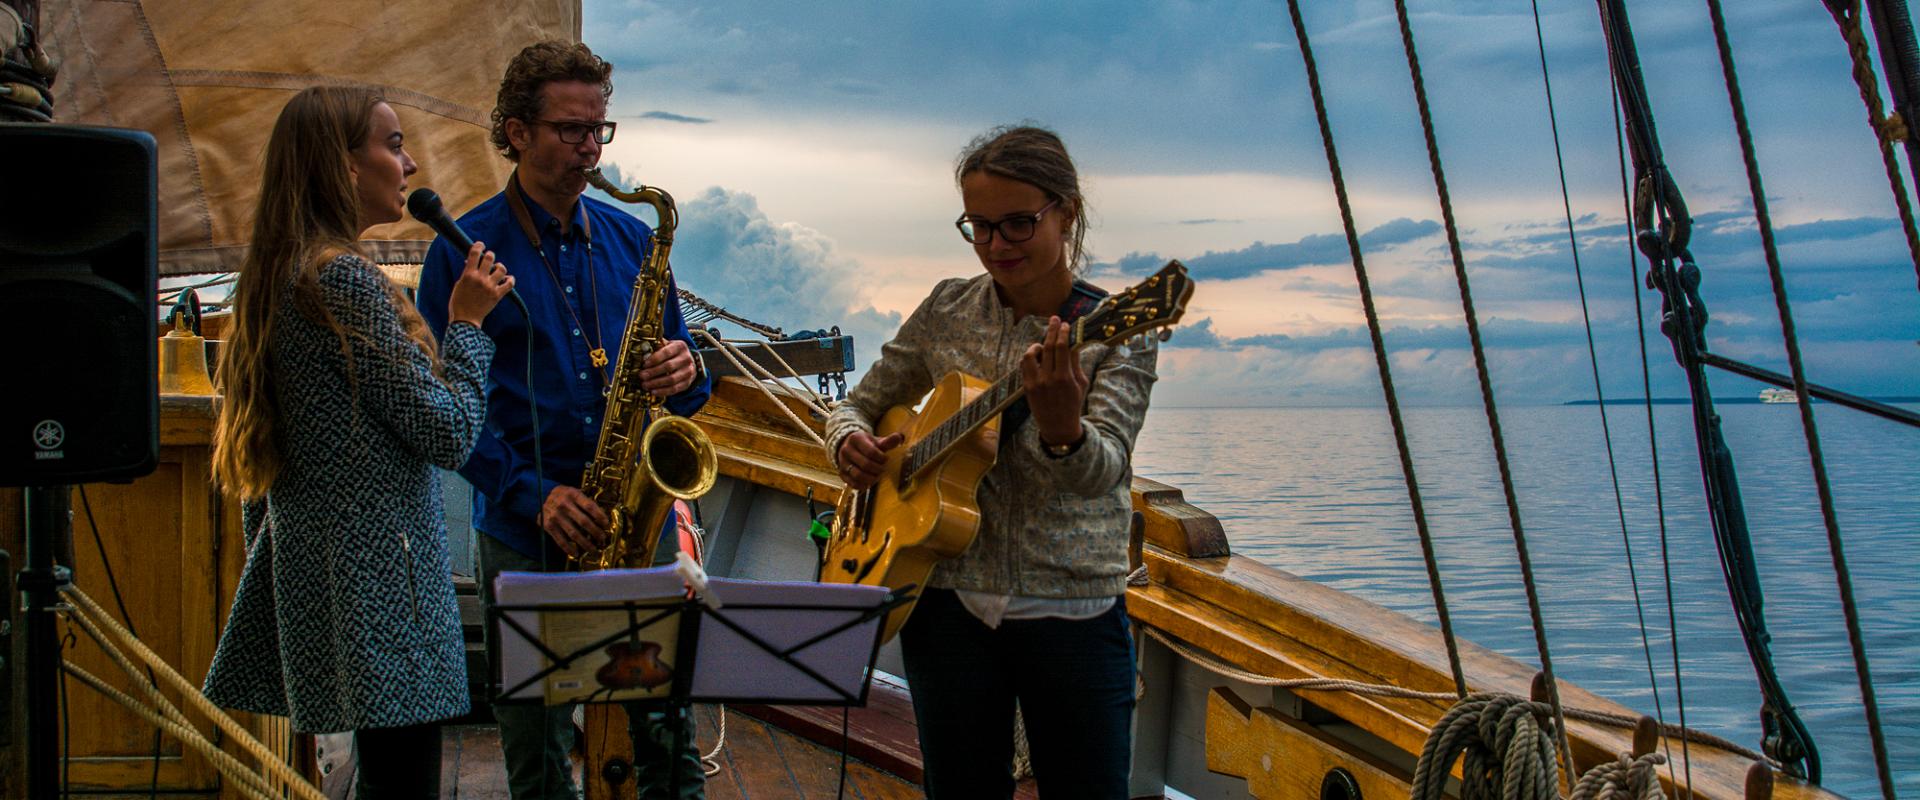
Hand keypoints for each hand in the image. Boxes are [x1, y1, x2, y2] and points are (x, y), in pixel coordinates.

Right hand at [448, 241, 513, 326]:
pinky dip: (510, 279)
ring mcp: (490, 286)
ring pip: (501, 269)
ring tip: (497, 270)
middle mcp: (480, 279)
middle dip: (490, 255)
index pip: (475, 253)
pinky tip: (507, 279)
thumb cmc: (458, 302)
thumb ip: (467, 273)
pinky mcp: (497, 295)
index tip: (480, 245)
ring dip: (500, 267)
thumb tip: (471, 262)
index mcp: (468, 275)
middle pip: (490, 258)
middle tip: (489, 258)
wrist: (465, 319)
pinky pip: (510, 283)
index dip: (479, 246)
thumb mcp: (459, 284)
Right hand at [539, 485, 610, 557]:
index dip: (600, 516)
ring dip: (585, 543)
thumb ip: (586, 502)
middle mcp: (563, 505)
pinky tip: (576, 553)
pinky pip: (560, 540)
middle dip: (595, 532)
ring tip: (593, 550)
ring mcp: (555, 516)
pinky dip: (569, 548)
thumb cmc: (563, 496)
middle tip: (602, 539)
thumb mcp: (574, 492)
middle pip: (583, 521)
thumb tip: (602, 517)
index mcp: (572, 494)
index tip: (606, 524)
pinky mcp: (548, 526)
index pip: (590, 506)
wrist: (539, 496)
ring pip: (574, 533)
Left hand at [640, 339, 697, 397]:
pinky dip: (663, 391)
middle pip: (668, 366)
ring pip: (672, 379)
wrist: (687, 363)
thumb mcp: (666, 346)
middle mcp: (687, 358)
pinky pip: (675, 389)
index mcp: (680, 346)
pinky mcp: (687, 382)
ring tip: (645, 385)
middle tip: (641, 376)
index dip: (654, 359)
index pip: (666, 352)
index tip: (644, 365)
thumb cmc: (671, 353)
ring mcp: (689, 371)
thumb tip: (642, 355)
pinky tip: (653, 392)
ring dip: (656, 383)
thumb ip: (655, 348)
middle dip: (653, 372)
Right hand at [836, 430, 904, 489]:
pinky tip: (870, 482)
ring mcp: (842, 462)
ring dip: (871, 478)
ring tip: (877, 476)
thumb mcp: (876, 441)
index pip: (871, 451)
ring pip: (857, 475)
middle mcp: (846, 450)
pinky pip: (852, 483)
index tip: (886, 459)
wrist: (850, 447)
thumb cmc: (867, 445)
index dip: (881, 458)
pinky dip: (863, 485)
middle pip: (865, 464)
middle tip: (883, 469)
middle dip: (877, 469)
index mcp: (856, 438)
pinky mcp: (841, 474)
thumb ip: (888, 441)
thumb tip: (900, 437)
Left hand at [1021, 316, 1087, 448]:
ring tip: (1042, 343)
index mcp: (1065, 378)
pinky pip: (1024, 365)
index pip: (1062, 348)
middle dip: (1051, 330)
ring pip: (1030, 355)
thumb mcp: (1081, 384)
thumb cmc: (1073, 403)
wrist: (1058, 426)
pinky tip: (1036, 355)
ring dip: (1037, 345)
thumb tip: (1073, 342)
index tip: (1065, 324)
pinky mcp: (1026, 387)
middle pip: (1047, 347)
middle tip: (1054, 319)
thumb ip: (1076, 363)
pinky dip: (1030, 357)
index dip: (1063, 333)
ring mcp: (1035, 383)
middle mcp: (1048, 379)